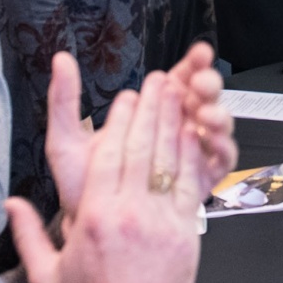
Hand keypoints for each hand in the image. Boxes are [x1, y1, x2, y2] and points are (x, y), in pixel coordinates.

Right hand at [7, 78, 201, 282]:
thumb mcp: (45, 275)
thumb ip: (25, 234)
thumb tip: (8, 203)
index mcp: (93, 218)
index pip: (107, 155)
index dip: (118, 121)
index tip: (124, 98)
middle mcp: (128, 214)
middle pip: (140, 147)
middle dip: (149, 109)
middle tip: (156, 81)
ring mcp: (161, 222)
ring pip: (168, 160)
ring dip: (173, 121)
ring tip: (178, 93)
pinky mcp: (186, 233)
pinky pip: (190, 184)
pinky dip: (191, 156)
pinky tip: (192, 134)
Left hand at [46, 43, 237, 215]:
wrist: (91, 230)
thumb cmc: (81, 186)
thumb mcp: (67, 141)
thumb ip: (64, 101)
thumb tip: (60, 59)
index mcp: (148, 112)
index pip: (178, 79)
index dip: (192, 63)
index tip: (198, 53)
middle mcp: (173, 129)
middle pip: (203, 98)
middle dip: (207, 85)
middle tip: (200, 83)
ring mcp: (188, 154)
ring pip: (215, 126)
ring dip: (216, 115)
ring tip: (204, 114)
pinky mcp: (199, 180)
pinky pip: (220, 160)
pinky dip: (221, 147)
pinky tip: (210, 140)